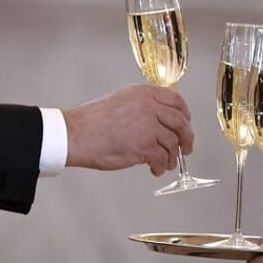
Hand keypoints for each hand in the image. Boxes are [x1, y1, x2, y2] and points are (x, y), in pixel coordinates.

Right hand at [62, 84, 192, 174]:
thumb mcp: (119, 101)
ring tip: (165, 164)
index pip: (176, 100)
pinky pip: (161, 158)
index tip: (186, 122)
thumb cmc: (91, 121)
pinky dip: (160, 166)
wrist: (76, 134)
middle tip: (186, 147)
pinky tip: (154, 169)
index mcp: (142, 93)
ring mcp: (148, 126)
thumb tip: (159, 120)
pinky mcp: (144, 146)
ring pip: (172, 143)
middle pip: (180, 122)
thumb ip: (141, 105)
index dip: (185, 113)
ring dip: (172, 156)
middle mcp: (148, 107)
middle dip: (186, 138)